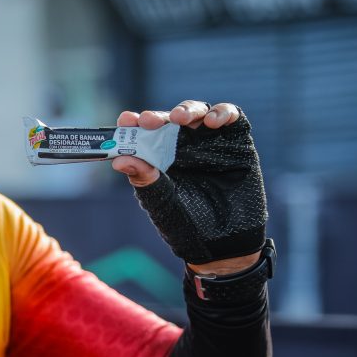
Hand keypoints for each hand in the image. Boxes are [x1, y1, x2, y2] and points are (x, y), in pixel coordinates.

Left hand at [112, 100, 265, 271]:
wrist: (225, 246)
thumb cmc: (188, 227)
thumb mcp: (163, 204)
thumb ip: (145, 180)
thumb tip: (118, 160)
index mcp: (160, 158)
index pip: (144, 134)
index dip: (134, 124)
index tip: (126, 120)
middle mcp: (184, 146)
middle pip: (170, 120)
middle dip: (159, 117)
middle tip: (149, 121)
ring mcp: (211, 142)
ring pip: (199, 113)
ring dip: (188, 110)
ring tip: (180, 119)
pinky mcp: (237, 142)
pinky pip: (232, 117)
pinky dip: (223, 113)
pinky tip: (213, 121)